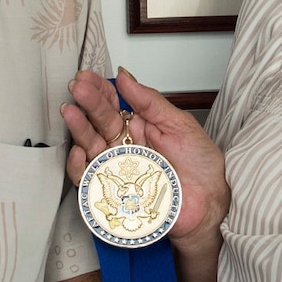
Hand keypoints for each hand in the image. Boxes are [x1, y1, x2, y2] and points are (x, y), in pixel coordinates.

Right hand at [62, 67, 229, 253]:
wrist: (210, 204)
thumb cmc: (201, 166)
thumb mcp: (180, 124)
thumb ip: (151, 102)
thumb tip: (126, 77)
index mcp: (140, 126)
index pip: (114, 103)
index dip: (100, 90)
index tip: (87, 77)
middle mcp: (125, 145)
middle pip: (100, 122)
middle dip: (87, 103)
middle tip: (77, 88)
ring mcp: (118, 167)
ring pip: (90, 146)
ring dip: (79, 129)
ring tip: (71, 112)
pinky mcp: (115, 191)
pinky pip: (90, 180)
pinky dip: (80, 167)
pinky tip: (79, 151)